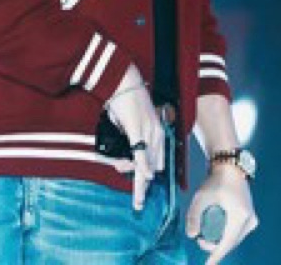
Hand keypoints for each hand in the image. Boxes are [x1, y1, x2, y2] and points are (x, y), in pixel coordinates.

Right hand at [105, 64, 163, 210]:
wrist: (122, 78)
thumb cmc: (124, 99)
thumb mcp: (131, 120)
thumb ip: (130, 137)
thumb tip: (125, 157)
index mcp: (156, 131)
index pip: (158, 161)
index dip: (149, 176)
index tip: (144, 190)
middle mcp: (156, 132)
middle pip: (154, 166)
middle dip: (144, 183)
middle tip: (139, 202)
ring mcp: (147, 130)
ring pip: (148, 163)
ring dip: (140, 180)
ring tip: (137, 198)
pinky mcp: (137, 128)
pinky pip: (141, 152)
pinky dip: (142, 166)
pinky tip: (143, 178)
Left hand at [185, 163, 257, 264]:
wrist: (230, 168)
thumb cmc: (215, 181)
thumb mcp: (201, 197)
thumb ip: (194, 215)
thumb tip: (191, 235)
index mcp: (239, 216)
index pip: (227, 242)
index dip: (216, 255)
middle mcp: (250, 221)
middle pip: (231, 242)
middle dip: (216, 246)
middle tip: (200, 242)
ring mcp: (252, 219)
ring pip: (235, 238)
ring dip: (221, 241)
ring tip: (205, 237)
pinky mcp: (250, 217)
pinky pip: (237, 232)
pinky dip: (226, 234)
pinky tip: (215, 233)